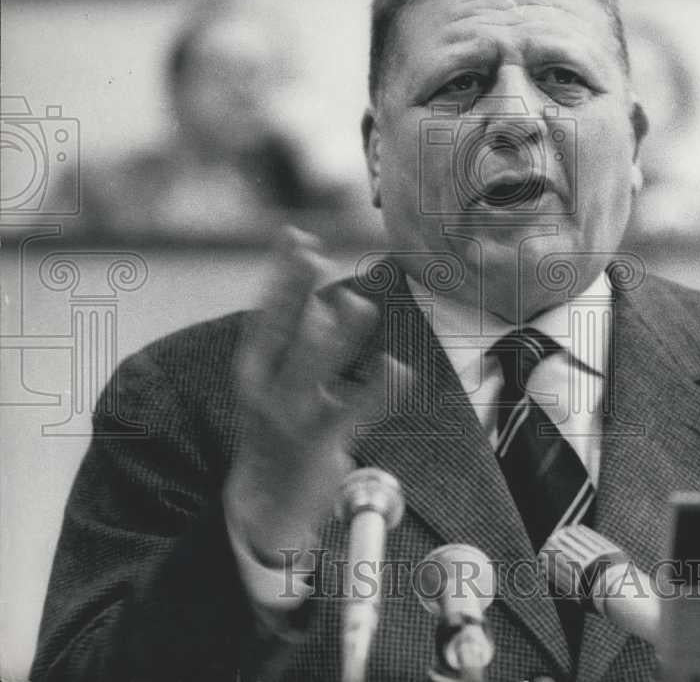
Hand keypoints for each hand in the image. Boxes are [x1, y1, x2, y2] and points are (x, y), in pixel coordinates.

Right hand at [223, 227, 400, 562]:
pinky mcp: (319, 443)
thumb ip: (301, 344)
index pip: (267, 312)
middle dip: (295, 289)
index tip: (294, 235)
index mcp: (255, 371)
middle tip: (312, 251)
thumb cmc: (277, 435)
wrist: (264, 510)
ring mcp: (291, 417)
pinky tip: (399, 369)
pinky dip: (379, 390)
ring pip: (313, 366)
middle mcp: (267, 389)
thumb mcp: (277, 385)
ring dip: (336, 335)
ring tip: (358, 305)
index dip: (281, 273)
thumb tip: (326, 300)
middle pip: (283, 331)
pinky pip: (354, 410)